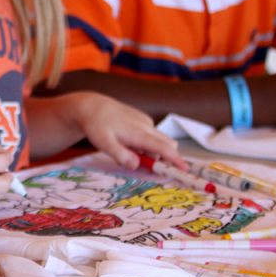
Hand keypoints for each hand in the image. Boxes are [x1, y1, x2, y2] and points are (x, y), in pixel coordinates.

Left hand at [69, 91, 184, 169]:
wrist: (91, 106)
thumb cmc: (96, 125)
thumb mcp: (103, 143)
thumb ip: (121, 156)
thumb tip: (137, 165)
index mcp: (138, 133)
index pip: (163, 148)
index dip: (175, 160)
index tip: (184, 170)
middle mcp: (146, 126)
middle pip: (168, 144)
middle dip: (164, 158)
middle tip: (145, 166)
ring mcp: (145, 121)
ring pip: (159, 140)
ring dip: (152, 151)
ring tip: (127, 150)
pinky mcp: (142, 119)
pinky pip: (152, 135)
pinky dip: (146, 143)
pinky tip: (128, 142)